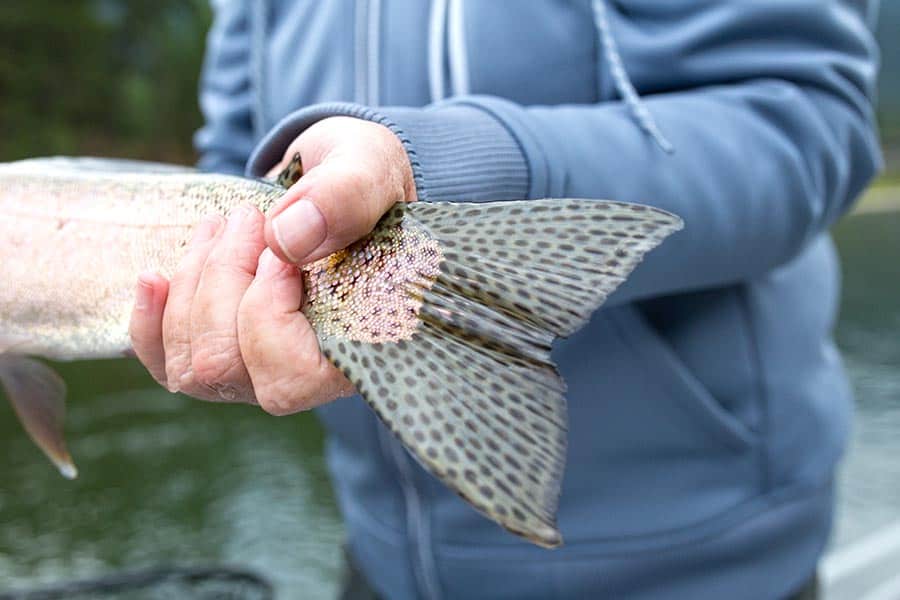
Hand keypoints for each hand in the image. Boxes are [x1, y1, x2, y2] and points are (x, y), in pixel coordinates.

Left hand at [128, 117, 415, 413]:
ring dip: (193, 285)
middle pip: (226, 367)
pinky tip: (154, 278)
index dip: (267, 314)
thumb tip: (284, 239)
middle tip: (247, 219)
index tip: (279, 253)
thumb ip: (345, 197)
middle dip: (221, 283)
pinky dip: (151, 321)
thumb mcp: (371, 165)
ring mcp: (262, 374)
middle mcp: (310, 380)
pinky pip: (167, 365)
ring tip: (218, 226)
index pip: (293, 380)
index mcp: (359, 352)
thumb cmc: (365, 176)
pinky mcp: (224, 356)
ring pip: (193, 365)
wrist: (342, 178)